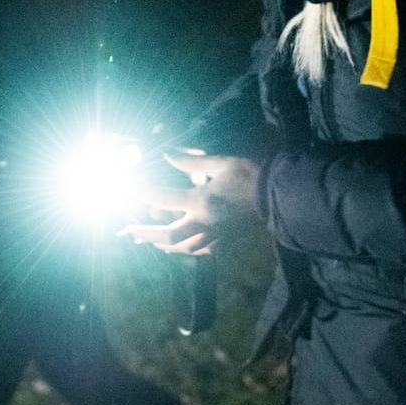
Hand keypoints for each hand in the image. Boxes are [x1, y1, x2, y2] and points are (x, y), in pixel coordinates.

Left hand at [118, 152, 260, 255]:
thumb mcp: (219, 163)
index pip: (162, 199)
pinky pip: (200, 251)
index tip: (127, 188)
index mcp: (200, 202)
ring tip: (147, 241)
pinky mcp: (225, 241)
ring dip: (161, 245)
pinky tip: (180, 247)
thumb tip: (166, 153)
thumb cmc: (249, 175)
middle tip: (128, 231)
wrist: (278, 197)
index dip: (142, 192)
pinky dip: (185, 250)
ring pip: (182, 248)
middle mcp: (203, 223)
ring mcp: (214, 235)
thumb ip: (189, 162)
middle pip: (167, 235)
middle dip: (145, 233)